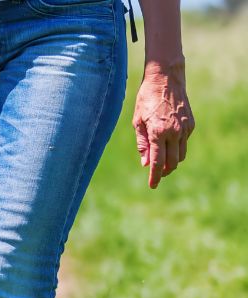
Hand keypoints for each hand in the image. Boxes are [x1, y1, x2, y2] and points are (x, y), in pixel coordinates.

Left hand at [132, 61, 194, 188]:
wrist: (165, 79)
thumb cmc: (146, 99)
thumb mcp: (137, 121)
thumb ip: (142, 144)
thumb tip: (146, 164)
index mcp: (158, 132)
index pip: (157, 162)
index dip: (155, 176)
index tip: (152, 185)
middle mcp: (174, 132)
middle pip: (172, 162)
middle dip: (165, 172)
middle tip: (157, 175)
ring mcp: (185, 128)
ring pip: (181, 155)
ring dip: (172, 162)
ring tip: (162, 163)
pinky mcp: (191, 124)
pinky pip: (184, 143)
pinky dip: (177, 148)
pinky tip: (169, 145)